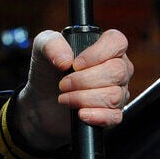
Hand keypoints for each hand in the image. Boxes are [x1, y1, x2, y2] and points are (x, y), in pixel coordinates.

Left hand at [16, 28, 132, 149]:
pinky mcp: (112, 114)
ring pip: (114, 95)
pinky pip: (115, 116)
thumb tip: (66, 60)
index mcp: (106, 47)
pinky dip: (96, 116)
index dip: (98, 53)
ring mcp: (118, 92)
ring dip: (84, 98)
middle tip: (63, 84)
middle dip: (84, 80)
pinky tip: (81, 113)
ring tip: (65, 98)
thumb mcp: (42, 48)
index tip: (75, 64)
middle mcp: (117, 68)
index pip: (117, 42)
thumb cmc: (48, 70)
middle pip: (117, 71)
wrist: (41, 101)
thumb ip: (51, 44)